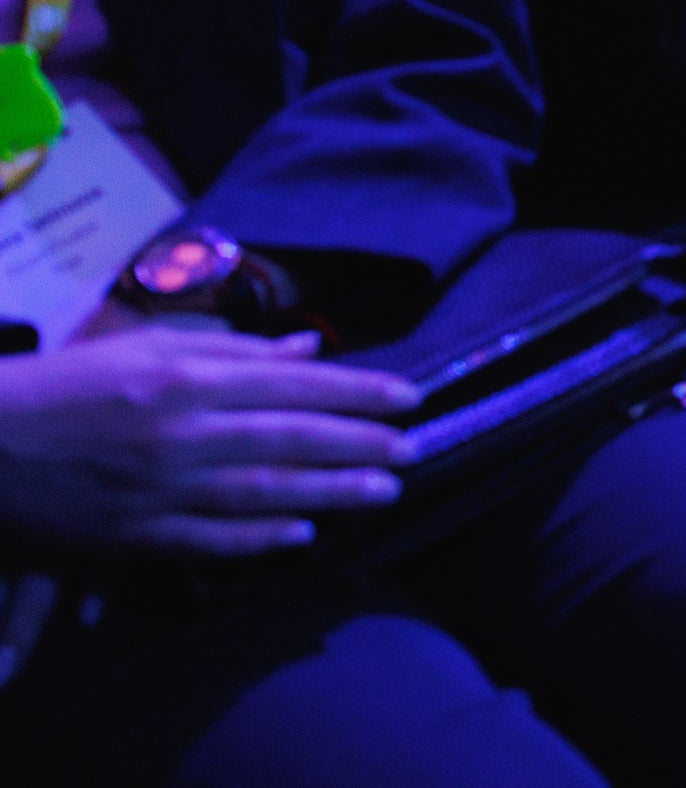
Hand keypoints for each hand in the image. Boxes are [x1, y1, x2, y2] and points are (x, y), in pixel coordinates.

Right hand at [0, 325, 417, 556]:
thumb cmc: (67, 383)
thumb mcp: (146, 346)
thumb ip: (232, 349)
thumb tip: (305, 348)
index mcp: (187, 378)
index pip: (295, 383)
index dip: (359, 390)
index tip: (410, 396)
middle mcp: (182, 432)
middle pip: (291, 438)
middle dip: (361, 443)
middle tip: (416, 447)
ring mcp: (159, 488)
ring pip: (263, 492)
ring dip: (331, 493)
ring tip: (386, 490)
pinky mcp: (134, 532)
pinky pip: (209, 539)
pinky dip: (259, 539)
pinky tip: (304, 536)